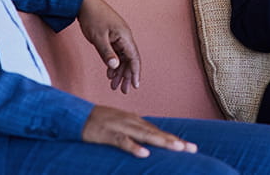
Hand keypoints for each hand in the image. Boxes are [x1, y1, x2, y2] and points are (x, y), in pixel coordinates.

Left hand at [77, 0, 140, 92]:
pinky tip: (109, 73)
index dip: (135, 72)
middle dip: (126, 76)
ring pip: (123, 57)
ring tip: (113, 85)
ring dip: (119, 72)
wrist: (85, 3)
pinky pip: (116, 53)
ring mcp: (119, 36)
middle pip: (129, 60)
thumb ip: (107, 53)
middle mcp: (125, 37)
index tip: (134, 86)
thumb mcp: (98, 38)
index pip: (134, 58)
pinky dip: (113, 64)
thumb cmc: (92, 18)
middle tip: (122, 91)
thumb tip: (115, 67)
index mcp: (125, 36)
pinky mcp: (112, 36)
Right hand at [82, 105, 197, 157]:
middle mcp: (132, 122)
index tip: (190, 147)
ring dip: (162, 142)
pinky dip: (134, 147)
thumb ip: (134, 133)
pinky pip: (123, 142)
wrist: (77, 115)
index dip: (174, 139)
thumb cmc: (100, 123)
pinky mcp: (109, 134)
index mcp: (136, 121)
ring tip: (177, 148)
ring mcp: (121, 127)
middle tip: (192, 149)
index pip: (158, 132)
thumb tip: (149, 142)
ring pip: (145, 135)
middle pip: (157, 133)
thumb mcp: (121, 127)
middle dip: (175, 141)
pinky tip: (144, 154)